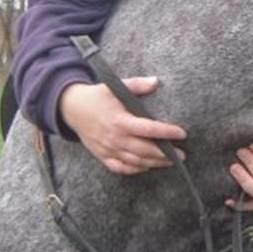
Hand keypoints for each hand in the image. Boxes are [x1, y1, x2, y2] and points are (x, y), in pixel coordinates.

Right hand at [58, 79, 186, 174]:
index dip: (166, 132)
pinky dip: (135, 170)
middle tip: (182, 155)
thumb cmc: (96, 97)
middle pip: (145, 150)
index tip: (182, 133)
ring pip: (135, 162)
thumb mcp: (115, 87)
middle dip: (165, 154)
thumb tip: (156, 81)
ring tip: (170, 162)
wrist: (71, 109)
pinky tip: (147, 167)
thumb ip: (137, 85)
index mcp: (120, 120)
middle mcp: (115, 138)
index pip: (148, 129)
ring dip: (154, 164)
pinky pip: (120, 168)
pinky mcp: (102, 156)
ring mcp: (108, 149)